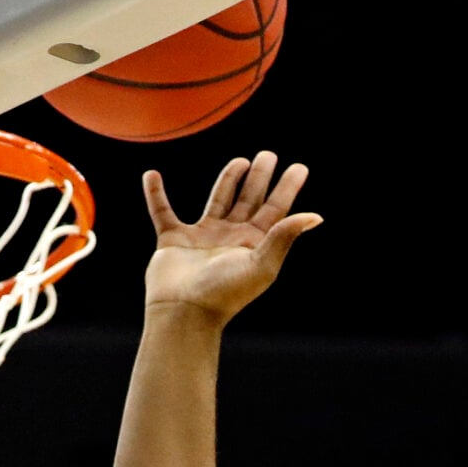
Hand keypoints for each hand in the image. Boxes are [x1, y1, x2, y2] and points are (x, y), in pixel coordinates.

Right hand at [142, 152, 320, 319]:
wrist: (186, 312)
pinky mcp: (173, 240)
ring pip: (218, 201)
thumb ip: (284, 236)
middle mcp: (231, 238)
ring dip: (228, 180)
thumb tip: (316, 216)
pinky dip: (155, 195)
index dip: (288, 189)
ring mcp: (203, 238)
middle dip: (260, 178)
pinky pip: (162, 211)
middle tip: (268, 155)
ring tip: (240, 161)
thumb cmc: (226, 292)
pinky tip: (151, 175)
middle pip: (249, 200)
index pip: (275, 210)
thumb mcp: (262, 263)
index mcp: (254, 245)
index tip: (300, 167)